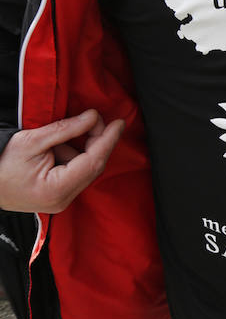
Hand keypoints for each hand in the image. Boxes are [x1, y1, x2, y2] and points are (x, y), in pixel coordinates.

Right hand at [0, 110, 124, 213]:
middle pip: (93, 166)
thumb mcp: (32, 140)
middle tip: (94, 119)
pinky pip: (75, 173)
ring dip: (78, 148)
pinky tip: (55, 148)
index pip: (93, 161)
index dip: (108, 140)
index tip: (120, 123)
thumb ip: (66, 129)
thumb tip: (93, 117)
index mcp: (58, 189)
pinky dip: (72, 156)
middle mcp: (64, 199)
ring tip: (56, 139)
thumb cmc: (0, 162)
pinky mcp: (58, 196)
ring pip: (85, 168)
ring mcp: (61, 201)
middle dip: (96, 140)